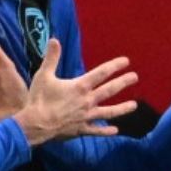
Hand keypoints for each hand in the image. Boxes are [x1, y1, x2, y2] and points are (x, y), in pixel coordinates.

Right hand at [10, 39, 137, 146]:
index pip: (101, 73)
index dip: (114, 66)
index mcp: (80, 86)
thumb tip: (55, 39)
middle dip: (123, 83)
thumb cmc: (39, 99)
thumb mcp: (43, 75)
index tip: (126, 62)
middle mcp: (87, 101)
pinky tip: (115, 130)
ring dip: (122, 109)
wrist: (35, 125)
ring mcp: (86, 116)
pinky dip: (106, 131)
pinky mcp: (81, 129)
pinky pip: (96, 131)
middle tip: (135, 77)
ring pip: (108, 112)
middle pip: (109, 90)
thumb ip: (51, 58)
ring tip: (134, 106)